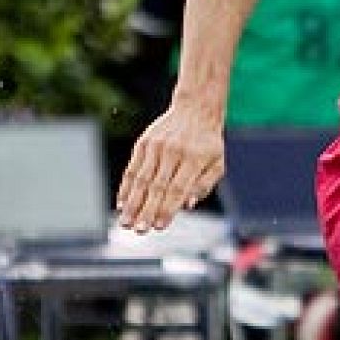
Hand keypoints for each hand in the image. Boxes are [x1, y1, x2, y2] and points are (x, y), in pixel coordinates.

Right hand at [116, 103, 224, 231]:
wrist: (195, 109)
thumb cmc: (208, 142)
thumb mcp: (218, 162)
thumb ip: (204, 184)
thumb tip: (187, 204)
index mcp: (194, 158)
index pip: (178, 188)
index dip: (167, 208)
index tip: (158, 226)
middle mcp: (173, 151)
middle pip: (157, 186)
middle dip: (147, 211)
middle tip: (139, 230)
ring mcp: (156, 146)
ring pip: (141, 179)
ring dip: (132, 203)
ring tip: (126, 222)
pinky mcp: (144, 143)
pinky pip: (132, 168)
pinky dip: (126, 187)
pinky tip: (122, 204)